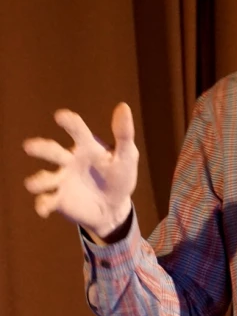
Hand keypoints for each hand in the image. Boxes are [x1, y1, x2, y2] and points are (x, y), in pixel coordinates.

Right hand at [23, 103, 138, 237]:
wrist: (115, 207)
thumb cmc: (120, 176)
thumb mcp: (127, 155)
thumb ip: (124, 134)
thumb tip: (124, 106)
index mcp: (87, 147)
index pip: (77, 131)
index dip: (69, 123)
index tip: (61, 116)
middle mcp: (69, 161)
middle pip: (52, 151)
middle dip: (41, 149)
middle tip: (29, 146)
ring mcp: (62, 180)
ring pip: (44, 178)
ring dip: (38, 180)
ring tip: (36, 183)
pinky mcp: (58, 200)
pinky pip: (46, 202)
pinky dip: (42, 205)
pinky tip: (44, 209)